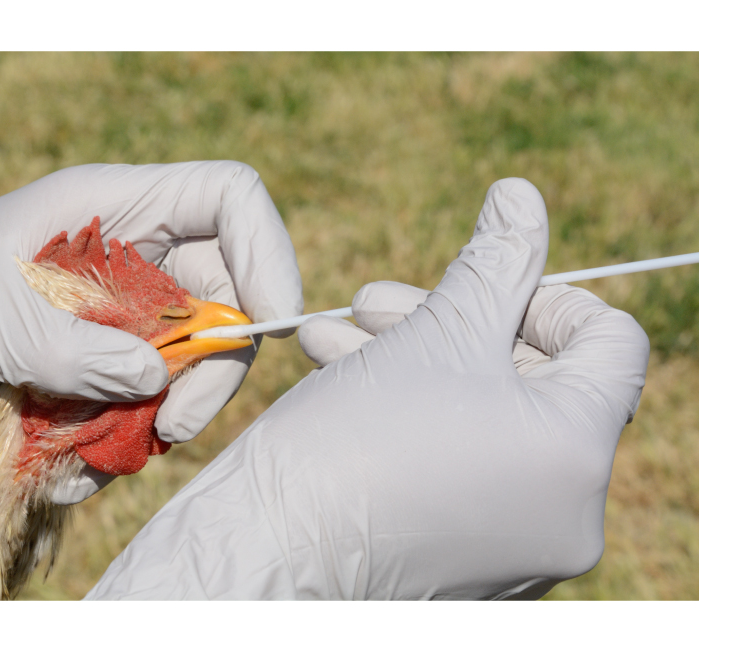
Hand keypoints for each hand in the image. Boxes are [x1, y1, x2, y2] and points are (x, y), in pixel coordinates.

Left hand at [0, 161, 302, 501]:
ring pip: (188, 359)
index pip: (228, 200)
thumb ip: (71, 351)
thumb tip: (156, 382)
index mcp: (112, 206)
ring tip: (95, 453)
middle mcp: (130, 253)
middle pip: (225, 293)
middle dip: (213, 365)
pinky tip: (68, 464)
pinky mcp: (102, 359)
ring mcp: (119, 309)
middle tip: (175, 425)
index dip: (267, 251)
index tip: (270, 325)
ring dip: (159, 414)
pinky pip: (144, 399)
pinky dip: (120, 437)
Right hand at [85, 178, 649, 598]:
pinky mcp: (473, 559)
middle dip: (455, 323)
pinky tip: (343, 374)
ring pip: (489, 420)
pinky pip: (465, 466)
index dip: (547, 294)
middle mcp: (567, 511)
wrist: (269, 552)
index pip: (612, 343)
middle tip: (379, 300)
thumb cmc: (350, 443)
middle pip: (539, 379)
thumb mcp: (433, 332)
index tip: (479, 285)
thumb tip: (523, 195)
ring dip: (418, 362)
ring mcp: (521, 544)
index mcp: (576, 451)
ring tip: (339, 332)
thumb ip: (495, 260)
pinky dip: (417, 417)